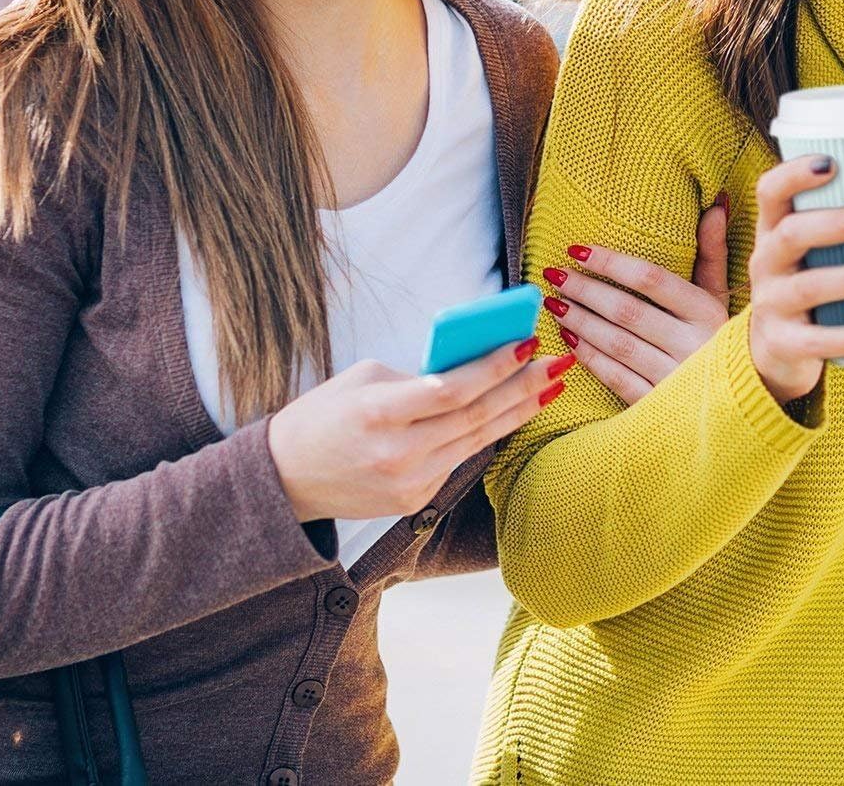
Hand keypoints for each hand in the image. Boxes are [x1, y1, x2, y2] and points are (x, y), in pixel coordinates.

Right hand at [266, 337, 573, 523]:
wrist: (285, 480)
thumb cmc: (324, 415)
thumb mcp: (363, 378)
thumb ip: (417, 374)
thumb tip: (473, 363)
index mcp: (379, 414)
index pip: (451, 389)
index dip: (493, 367)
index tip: (526, 343)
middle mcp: (398, 454)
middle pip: (475, 416)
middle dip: (522, 387)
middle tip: (558, 362)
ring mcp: (409, 484)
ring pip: (477, 440)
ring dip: (517, 411)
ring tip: (550, 385)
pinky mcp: (415, 501)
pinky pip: (460, 459)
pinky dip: (487, 433)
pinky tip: (514, 411)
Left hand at [540, 195, 730, 404]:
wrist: (742, 402)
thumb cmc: (723, 339)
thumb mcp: (721, 296)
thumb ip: (713, 252)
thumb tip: (716, 204)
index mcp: (707, 313)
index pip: (651, 280)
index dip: (611, 262)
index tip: (577, 249)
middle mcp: (693, 346)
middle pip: (627, 311)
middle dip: (585, 290)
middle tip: (554, 275)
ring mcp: (676, 380)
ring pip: (617, 345)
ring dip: (580, 321)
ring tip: (554, 303)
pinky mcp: (660, 408)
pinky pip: (617, 379)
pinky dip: (589, 358)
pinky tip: (569, 339)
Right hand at [749, 156, 843, 403]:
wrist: (775, 350)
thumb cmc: (809, 282)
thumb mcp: (810, 251)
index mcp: (772, 230)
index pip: (770, 191)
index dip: (794, 174)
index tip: (832, 163)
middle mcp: (765, 262)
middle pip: (790, 234)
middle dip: (836, 223)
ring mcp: (771, 304)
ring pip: (807, 287)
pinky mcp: (783, 343)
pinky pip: (817, 341)